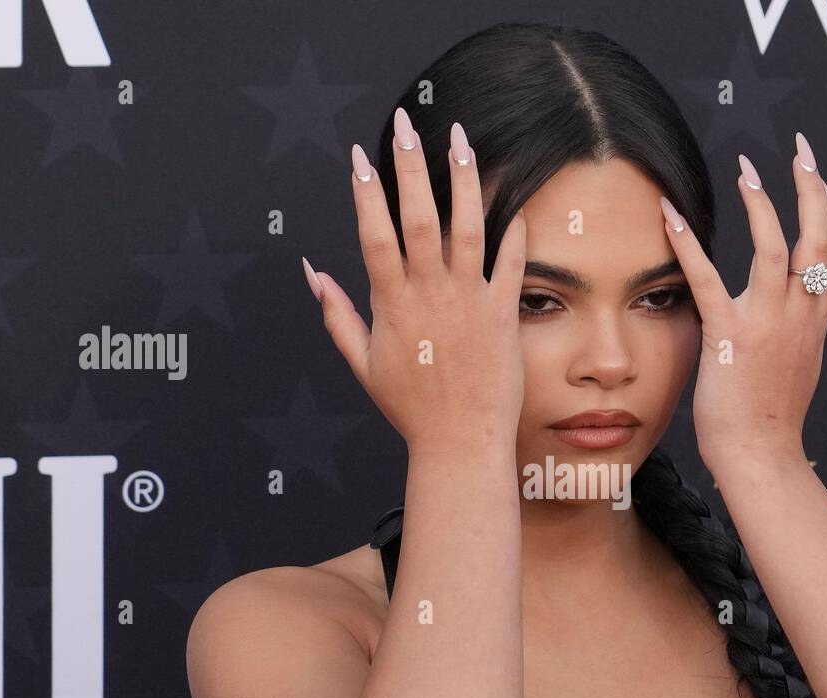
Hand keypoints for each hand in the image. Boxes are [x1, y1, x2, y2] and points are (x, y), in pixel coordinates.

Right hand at [302, 108, 527, 456]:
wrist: (460, 443)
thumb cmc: (412, 408)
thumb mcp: (362, 362)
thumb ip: (336, 314)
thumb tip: (312, 272)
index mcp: (391, 305)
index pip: (374, 235)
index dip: (366, 193)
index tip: (361, 156)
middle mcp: (429, 296)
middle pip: (418, 218)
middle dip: (410, 167)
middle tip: (406, 125)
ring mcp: (469, 302)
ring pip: (466, 228)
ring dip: (462, 179)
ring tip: (460, 138)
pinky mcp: (502, 315)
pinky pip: (512, 263)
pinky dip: (513, 229)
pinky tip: (513, 196)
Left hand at [660, 131, 826, 469]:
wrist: (761, 456)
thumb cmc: (770, 422)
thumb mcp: (796, 370)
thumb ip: (796, 337)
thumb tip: (791, 323)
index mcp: (816, 323)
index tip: (824, 185)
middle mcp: (800, 316)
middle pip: (821, 239)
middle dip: (814, 188)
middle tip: (802, 151)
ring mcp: (767, 324)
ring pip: (776, 249)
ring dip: (762, 203)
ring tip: (748, 169)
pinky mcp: (730, 336)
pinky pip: (707, 280)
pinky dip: (688, 243)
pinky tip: (670, 214)